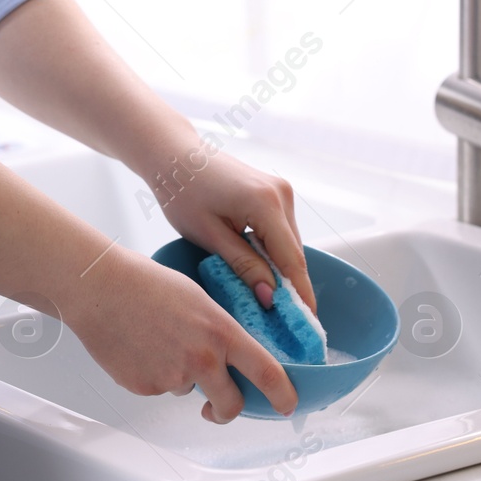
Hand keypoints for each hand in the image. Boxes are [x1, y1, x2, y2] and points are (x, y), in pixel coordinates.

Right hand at [64, 248, 296, 422]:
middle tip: (219, 407)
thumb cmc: (146, 284)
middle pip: (231, 405)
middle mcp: (202, 360)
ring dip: (181, 377)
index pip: (267, 372)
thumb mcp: (200, 299)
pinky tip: (140, 348)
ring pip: (188, 390)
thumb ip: (219, 331)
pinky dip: (154, 375)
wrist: (100, 289)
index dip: (283, 394)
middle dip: (227, 411)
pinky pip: (160, 388)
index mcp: (221, 333)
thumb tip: (230, 355)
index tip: (288, 404)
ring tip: (157, 343)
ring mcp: (172, 378)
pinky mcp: (145, 388)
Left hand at [151, 146, 317, 312]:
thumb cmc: (182, 192)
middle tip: (287, 324)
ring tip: (273, 304)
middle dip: (291, 287)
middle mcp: (282, 194)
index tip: (306, 324)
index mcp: (266, 203)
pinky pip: (281, 231)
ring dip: (282, 271)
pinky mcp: (275, 191)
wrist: (174, 155)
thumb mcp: (209, 236)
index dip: (300, 295)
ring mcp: (281, 190)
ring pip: (289, 243)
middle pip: (294, 253)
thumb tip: (270, 297)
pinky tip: (263, 273)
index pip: (291, 260)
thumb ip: (243, 266)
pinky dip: (275, 253)